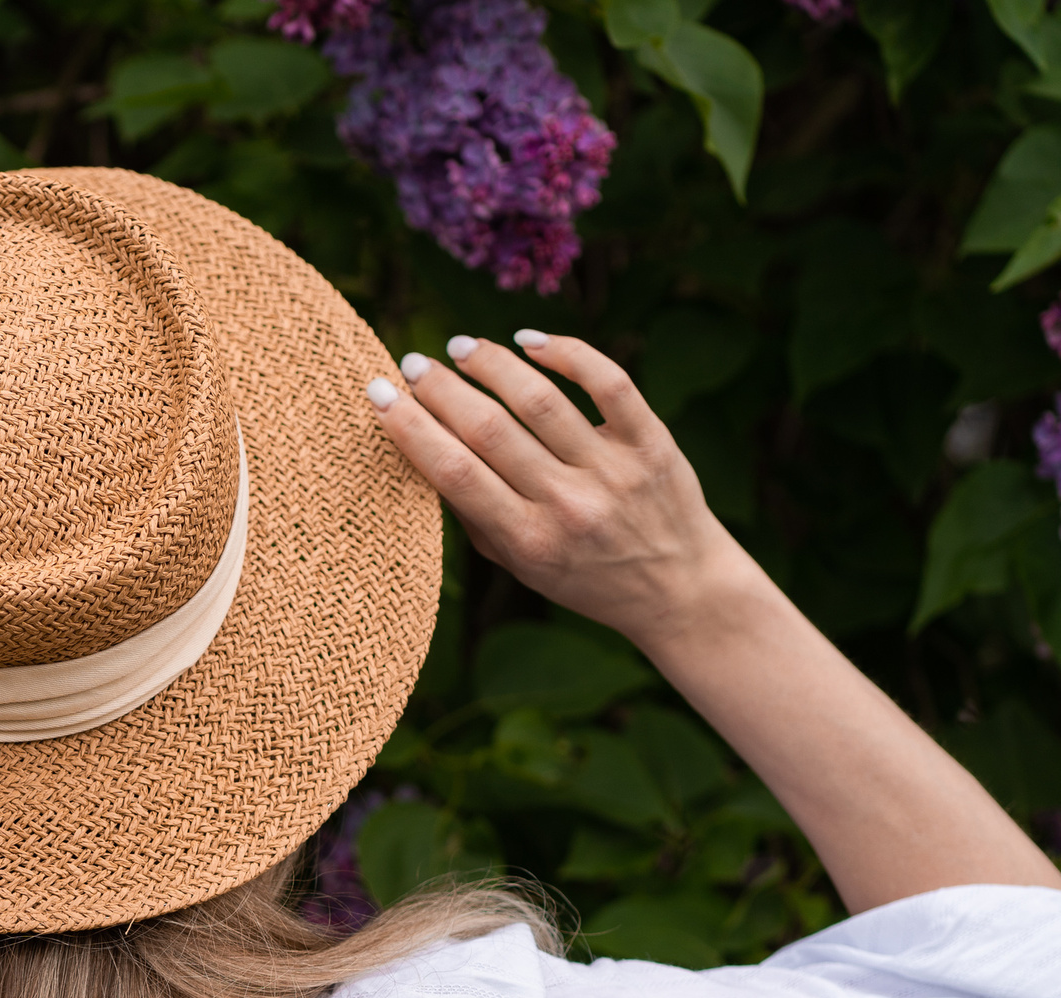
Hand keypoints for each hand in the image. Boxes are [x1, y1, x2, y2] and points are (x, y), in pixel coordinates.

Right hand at [368, 331, 758, 650]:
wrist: (681, 591)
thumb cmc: (587, 578)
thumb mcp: (522, 568)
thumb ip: (476, 519)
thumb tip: (424, 453)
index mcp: (528, 542)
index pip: (454, 473)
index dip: (409, 427)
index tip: (379, 393)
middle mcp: (568, 506)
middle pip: (488, 429)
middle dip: (439, 389)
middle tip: (413, 363)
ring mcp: (613, 472)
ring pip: (540, 398)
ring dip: (490, 363)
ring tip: (461, 348)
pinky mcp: (651, 443)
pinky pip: (607, 383)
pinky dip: (565, 352)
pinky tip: (530, 342)